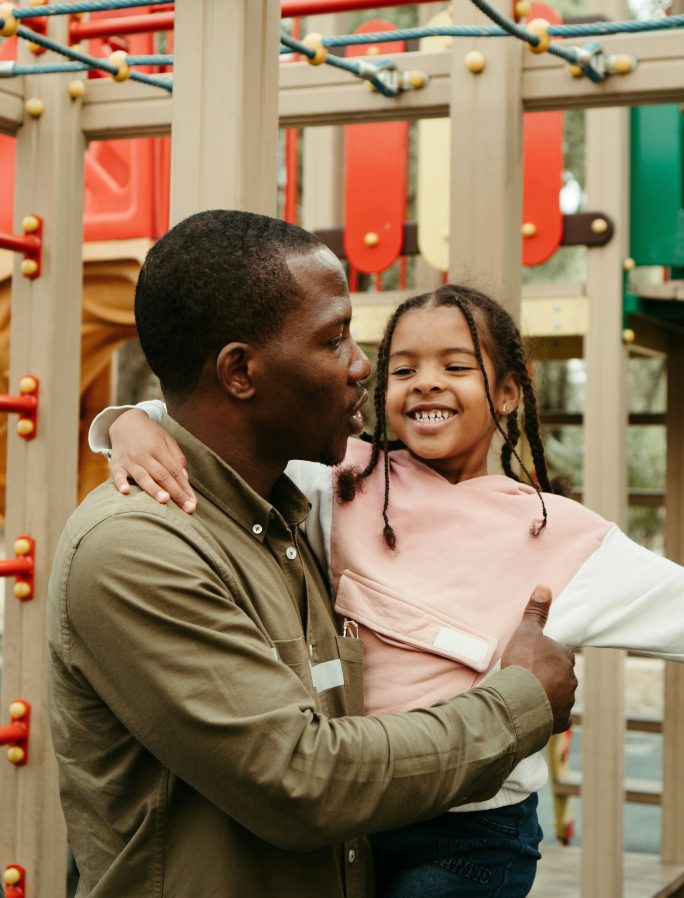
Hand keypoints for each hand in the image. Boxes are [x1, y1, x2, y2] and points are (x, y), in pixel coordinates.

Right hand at [109, 410, 195, 512]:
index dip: (185, 487)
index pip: (175, 471)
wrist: (124, 422)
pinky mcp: (116, 465)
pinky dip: (120, 483)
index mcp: (158, 448)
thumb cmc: (150, 434)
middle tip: (186, 508)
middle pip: (162, 476)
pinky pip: (117, 475)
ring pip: (143, 477)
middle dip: (176, 493)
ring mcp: (129, 460)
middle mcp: (144, 455)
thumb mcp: (167, 439)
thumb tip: (185, 478)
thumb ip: (177, 458)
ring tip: (164, 500)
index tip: (192, 503)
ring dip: (153, 489)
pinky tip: (125, 491)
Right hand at [501, 585, 576, 733]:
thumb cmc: (523, 663)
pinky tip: (538, 713)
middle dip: (549, 675)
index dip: (546, 655)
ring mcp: (567, 700)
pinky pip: (558, 716)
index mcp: (564, 656)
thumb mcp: (526, 632)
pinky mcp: (561, 719)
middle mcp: (570, 678)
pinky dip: (551, 715)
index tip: (532, 659)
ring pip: (560, 695)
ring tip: (528, 695)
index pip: (559, 653)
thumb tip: (544, 587)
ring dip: (549, 694)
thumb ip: (536, 612)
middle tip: (529, 677)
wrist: (520, 699)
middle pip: (561, 674)